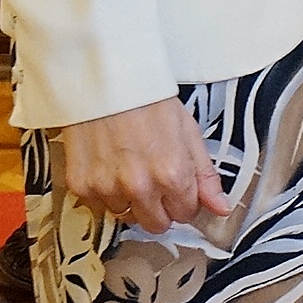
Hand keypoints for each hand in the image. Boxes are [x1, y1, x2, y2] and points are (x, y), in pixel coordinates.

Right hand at [53, 97, 231, 235]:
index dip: (185, 199)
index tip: (179, 186)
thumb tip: (221, 207)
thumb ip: (206, 175)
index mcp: (171, 174)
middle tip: (156, 180)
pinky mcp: (82, 186)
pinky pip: (98, 206)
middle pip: (156, 224)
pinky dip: (105, 192)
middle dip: (161, 207)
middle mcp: (139, 186)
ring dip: (130, 199)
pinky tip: (111, 166)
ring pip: (126, 215)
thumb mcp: (188, 131)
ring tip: (130, 166)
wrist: (105, 79)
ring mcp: (107, 188)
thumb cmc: (147, 98)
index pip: (185, 214)